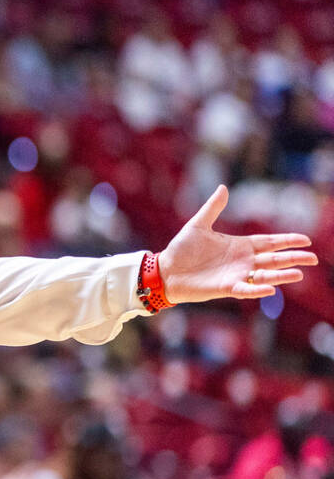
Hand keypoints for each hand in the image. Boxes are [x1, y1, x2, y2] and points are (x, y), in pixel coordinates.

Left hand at [158, 185, 317, 303]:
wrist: (165, 270)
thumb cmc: (181, 249)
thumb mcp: (198, 225)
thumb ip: (213, 208)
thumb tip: (223, 187)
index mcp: (239, 245)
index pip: (269, 242)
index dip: (287, 241)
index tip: (306, 240)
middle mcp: (242, 261)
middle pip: (273, 259)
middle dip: (293, 258)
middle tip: (313, 258)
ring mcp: (236, 275)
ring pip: (264, 275)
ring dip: (281, 275)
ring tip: (299, 274)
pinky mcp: (225, 288)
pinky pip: (245, 290)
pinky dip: (256, 290)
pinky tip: (269, 288)